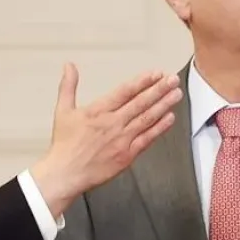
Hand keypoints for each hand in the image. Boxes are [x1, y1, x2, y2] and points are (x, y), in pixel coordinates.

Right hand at [30, 63, 181, 217]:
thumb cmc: (64, 145)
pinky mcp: (127, 155)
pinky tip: (170, 118)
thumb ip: (68, 86)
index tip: (156, 73)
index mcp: (98, 111)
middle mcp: (113, 123)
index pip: (125, 91)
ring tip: (176, 94)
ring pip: (147, 119)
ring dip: (163, 105)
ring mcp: (122, 139)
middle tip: (172, 80)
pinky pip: (147, 139)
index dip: (143, 81)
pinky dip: (160, 128)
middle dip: (159, 89)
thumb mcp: (63, 110)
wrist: (65, 173)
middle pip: (141, 103)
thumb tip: (69, 66)